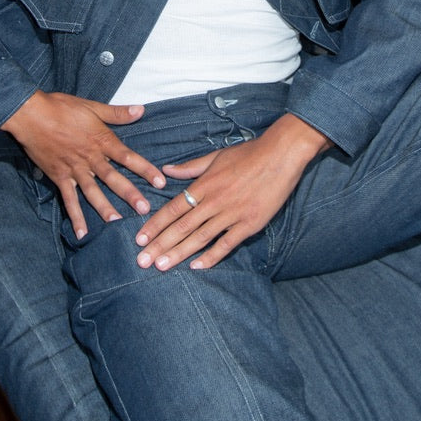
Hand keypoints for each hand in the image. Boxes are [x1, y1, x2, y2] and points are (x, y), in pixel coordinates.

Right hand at [1, 90, 165, 238]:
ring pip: (93, 192)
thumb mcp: (92, 107)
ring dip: (105, 208)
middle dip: (130, 194)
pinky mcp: (59, 177)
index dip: (145, 169)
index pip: (128, 157)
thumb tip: (141, 110)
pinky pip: (68, 200)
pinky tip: (82, 232)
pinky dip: (75, 216)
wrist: (31, 115)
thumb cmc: (61, 107)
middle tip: (145, 210)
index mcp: (101, 140)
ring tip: (118, 223)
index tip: (160, 182)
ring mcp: (74, 169)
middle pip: (113, 178)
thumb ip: (117, 113)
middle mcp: (90, 158)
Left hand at [134, 113, 330, 271]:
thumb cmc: (249, 153)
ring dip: (179, 253)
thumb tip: (166, 170)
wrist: (281, 155)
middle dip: (159, 245)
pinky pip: (227, 244)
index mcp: (204, 184)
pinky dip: (211, 257)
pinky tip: (196, 267)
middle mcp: (215, 201)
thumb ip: (190, 167)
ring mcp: (232, 214)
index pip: (173, 209)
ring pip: (200, 238)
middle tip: (142, 261)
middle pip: (182, 227)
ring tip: (160, 266)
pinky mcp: (250, 224)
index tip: (139, 239)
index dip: (155, 225)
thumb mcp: (216, 156)